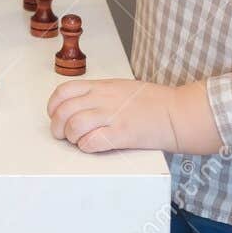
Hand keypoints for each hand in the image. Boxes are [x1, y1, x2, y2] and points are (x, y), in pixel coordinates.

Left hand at [46, 78, 223, 154]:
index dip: (53, 106)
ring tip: (78, 141)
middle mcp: (103, 99)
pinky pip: (92, 142)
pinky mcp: (122, 134)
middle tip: (62, 134)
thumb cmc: (154, 102)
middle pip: (64, 111)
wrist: (178, 113)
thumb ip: (100, 94)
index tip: (54, 115)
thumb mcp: (122, 87)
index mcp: (102, 86)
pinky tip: (91, 146)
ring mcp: (113, 116)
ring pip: (75, 126)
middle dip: (57, 126)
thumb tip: (79, 105)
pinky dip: (86, 147)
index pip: (64, 91)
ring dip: (71, 138)